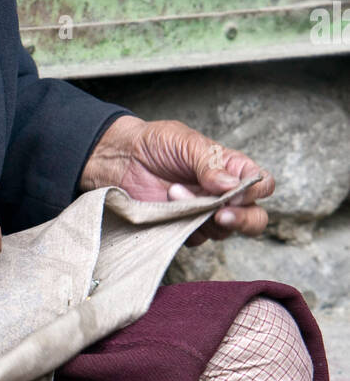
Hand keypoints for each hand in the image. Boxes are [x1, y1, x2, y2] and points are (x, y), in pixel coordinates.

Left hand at [78, 115, 274, 243]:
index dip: (255, 191)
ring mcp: (203, 214)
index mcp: (231, 169)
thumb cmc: (155, 144)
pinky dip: (183, 226)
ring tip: (174, 192)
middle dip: (243, 220)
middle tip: (221, 214)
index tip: (235, 192)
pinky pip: (195, 238)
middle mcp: (223, 194)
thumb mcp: (185, 142)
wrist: (118, 158)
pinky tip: (166, 207)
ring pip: (224, 232)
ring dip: (201, 216)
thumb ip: (209, 162)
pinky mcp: (182, 228)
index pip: (261, 185)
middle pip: (255, 218)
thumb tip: (231, 186)